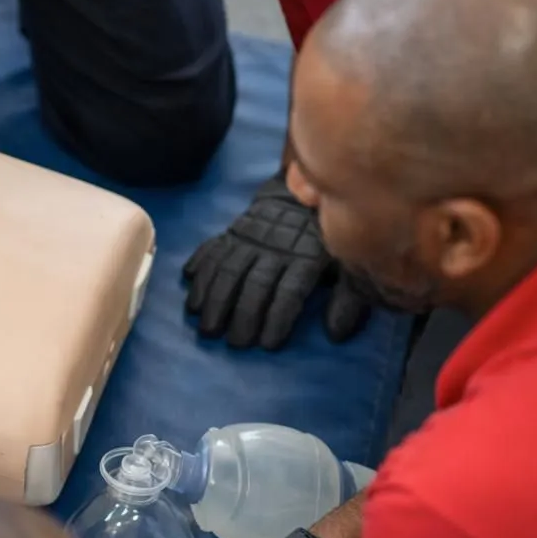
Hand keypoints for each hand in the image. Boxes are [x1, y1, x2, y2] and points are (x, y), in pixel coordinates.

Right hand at [183, 173, 370, 349]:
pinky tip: (189, 284)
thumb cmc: (324, 242)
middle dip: (243, 315)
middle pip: (256, 284)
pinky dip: (199, 265)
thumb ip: (347, 300)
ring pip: (229, 269)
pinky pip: (212, 249)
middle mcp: (274, 249)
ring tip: (206, 326)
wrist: (302, 193)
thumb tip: (335, 334)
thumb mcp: (347, 268)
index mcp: (305, 258)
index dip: (279, 318)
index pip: (289, 292)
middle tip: (234, 344)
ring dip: (215, 299)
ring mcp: (249, 239)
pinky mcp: (231, 232)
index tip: (268, 344)